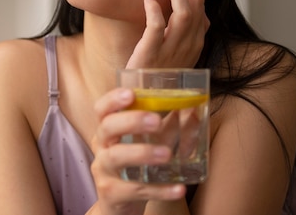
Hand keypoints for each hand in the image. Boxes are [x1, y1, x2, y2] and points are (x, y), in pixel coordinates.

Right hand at [89, 88, 185, 214]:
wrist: (119, 206)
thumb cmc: (134, 167)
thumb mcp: (148, 145)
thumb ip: (168, 128)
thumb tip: (194, 110)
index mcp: (108, 130)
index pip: (102, 109)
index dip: (113, 99)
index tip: (131, 93)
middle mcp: (101, 147)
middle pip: (107, 127)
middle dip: (131, 121)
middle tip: (156, 120)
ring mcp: (104, 171)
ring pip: (116, 157)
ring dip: (142, 152)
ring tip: (167, 154)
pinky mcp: (112, 194)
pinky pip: (134, 190)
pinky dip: (159, 190)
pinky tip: (178, 189)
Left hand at [126, 0, 208, 68]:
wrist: (147, 102)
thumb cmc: (160, 75)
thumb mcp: (181, 54)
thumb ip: (189, 34)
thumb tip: (199, 14)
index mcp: (196, 42)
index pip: (202, 7)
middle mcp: (188, 45)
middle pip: (196, 5)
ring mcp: (171, 50)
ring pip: (183, 13)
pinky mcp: (151, 54)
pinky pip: (156, 27)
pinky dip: (155, 10)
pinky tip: (148, 0)